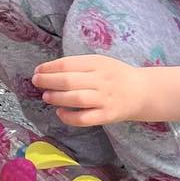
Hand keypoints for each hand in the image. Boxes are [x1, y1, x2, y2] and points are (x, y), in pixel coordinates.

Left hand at [31, 55, 151, 126]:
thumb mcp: (100, 62)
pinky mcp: (107, 115)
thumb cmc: (115, 76)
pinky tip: (60, 113)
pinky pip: (85, 118)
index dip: (49, 67)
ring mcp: (105, 99)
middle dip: (48, 81)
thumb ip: (78, 65)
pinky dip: (70, 117)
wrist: (143, 92)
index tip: (38, 70)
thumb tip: (49, 70)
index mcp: (98, 63)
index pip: (68, 64)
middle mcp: (101, 80)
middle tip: (36, 81)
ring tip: (46, 96)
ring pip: (76, 99)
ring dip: (57, 98)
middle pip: (69, 80)